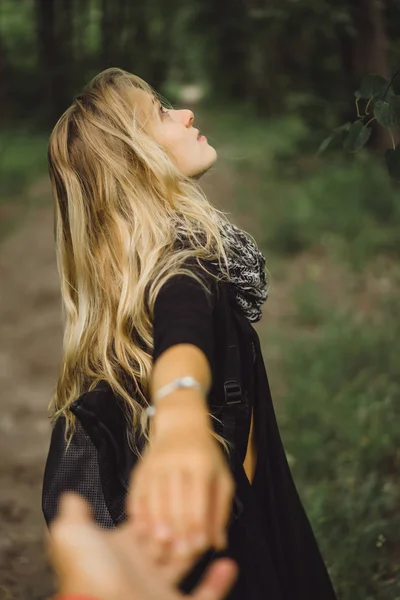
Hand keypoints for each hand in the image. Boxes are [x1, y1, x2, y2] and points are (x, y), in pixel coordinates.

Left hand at [48, 492, 237, 599]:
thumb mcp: (72, 536)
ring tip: (215, 532)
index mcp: (122, 551)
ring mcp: (159, 590)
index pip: (146, 524)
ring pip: (186, 563)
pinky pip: (205, 596)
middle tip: (199, 509)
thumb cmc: (89, 573)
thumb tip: (71, 496)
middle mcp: (141, 569)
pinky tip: (227, 564)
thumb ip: (75, 515)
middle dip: (184, 525)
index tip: (178, 490)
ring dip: (199, 547)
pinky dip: (217, 583)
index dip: (160, 509)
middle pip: (169, 541)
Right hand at [128, 397, 234, 564]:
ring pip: (153, 500)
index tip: (197, 549)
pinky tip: (142, 531)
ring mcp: (155, 464)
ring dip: (155, 526)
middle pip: (173, 502)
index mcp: (200, 463)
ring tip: (159, 547)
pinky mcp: (140, 468)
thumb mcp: (221, 477)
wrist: (181, 423)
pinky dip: (138, 514)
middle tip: (177, 555)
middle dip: (175, 531)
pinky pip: (136, 494)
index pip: (196, 500)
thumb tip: (219, 544)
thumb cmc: (206, 455)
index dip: (196, 526)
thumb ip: (220, 510)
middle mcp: (175, 462)